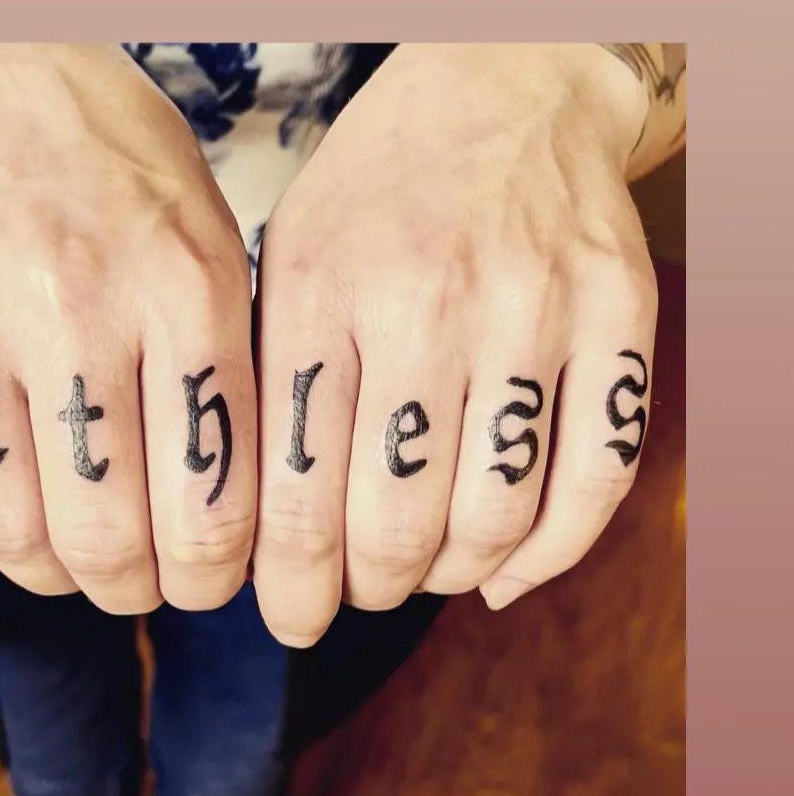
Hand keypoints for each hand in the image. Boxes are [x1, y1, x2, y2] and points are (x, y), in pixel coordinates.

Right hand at [0, 44, 256, 610]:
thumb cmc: (122, 178)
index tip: (205, 585)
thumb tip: (236, 525)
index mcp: (185, 288)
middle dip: (133, 588)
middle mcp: (74, 301)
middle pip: (106, 532)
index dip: (212, 575)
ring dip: (48, 572)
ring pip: (5, 525)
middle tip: (141, 586)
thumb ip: (228, 380)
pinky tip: (2, 507)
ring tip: (71, 563)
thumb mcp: (214, 248)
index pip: (212, 497)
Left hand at [252, 44, 657, 643]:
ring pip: (496, 517)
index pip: (298, 491)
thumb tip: (261, 532)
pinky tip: (503, 572)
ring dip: (450, 575)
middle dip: (369, 587)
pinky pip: (598, 481)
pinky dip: (549, 555)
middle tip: (357, 591)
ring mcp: (536, 308)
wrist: (504, 93)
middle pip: (397, 522)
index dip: (292, 585)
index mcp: (321, 289)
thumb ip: (274, 386)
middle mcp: (429, 302)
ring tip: (422, 570)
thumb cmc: (377, 190)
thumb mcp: (287, 260)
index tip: (290, 616)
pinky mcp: (620, 316)